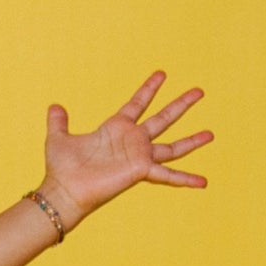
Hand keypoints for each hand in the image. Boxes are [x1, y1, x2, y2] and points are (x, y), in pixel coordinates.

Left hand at [40, 70, 211, 225]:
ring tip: (211, 134)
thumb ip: (59, 122)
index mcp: (116, 129)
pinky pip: (168, 174)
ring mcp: (138, 157)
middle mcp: (132, 142)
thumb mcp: (58, 138)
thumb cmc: (61, 168)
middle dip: (180, 104)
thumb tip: (54, 106)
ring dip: (192, 141)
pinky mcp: (140, 170)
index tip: (162, 74)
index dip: (149, 89)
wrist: (63, 191)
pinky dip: (185, 179)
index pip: (137, 104)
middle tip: (199, 90)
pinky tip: (203, 182)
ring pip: (172, 146)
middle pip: (162, 119)